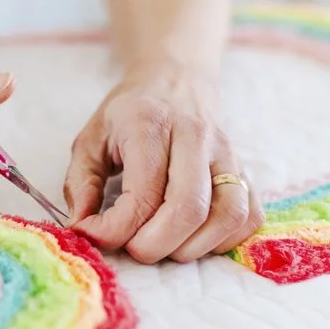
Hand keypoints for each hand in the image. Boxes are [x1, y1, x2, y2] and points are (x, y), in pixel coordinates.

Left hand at [64, 58, 263, 263]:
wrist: (176, 78)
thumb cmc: (129, 114)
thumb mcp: (90, 139)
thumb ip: (80, 184)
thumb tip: (82, 228)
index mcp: (150, 124)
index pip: (142, 195)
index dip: (116, 230)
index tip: (97, 234)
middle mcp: (194, 136)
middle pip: (189, 209)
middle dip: (156, 245)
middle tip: (134, 250)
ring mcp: (227, 153)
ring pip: (228, 215)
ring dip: (194, 248)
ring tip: (165, 247)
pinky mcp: (246, 169)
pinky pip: (249, 216)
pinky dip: (224, 240)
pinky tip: (195, 238)